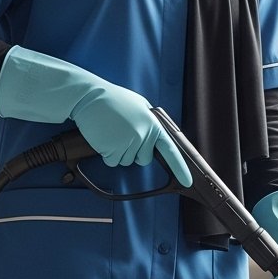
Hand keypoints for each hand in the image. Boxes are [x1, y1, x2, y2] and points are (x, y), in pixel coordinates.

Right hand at [71, 82, 191, 185]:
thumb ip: (150, 123)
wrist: (90, 97)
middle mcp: (144, 135)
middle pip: (144, 160)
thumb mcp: (139, 106)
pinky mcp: (113, 149)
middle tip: (123, 134)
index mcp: (153, 124)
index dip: (180, 168)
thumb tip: (155, 138)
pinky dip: (107, 154)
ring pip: (126, 161)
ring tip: (112, 131)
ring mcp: (129, 142)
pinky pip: (113, 162)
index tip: (187, 182)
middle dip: (134, 152)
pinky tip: (105, 137)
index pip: (171, 150)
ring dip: (118, 151)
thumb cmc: (113, 100)